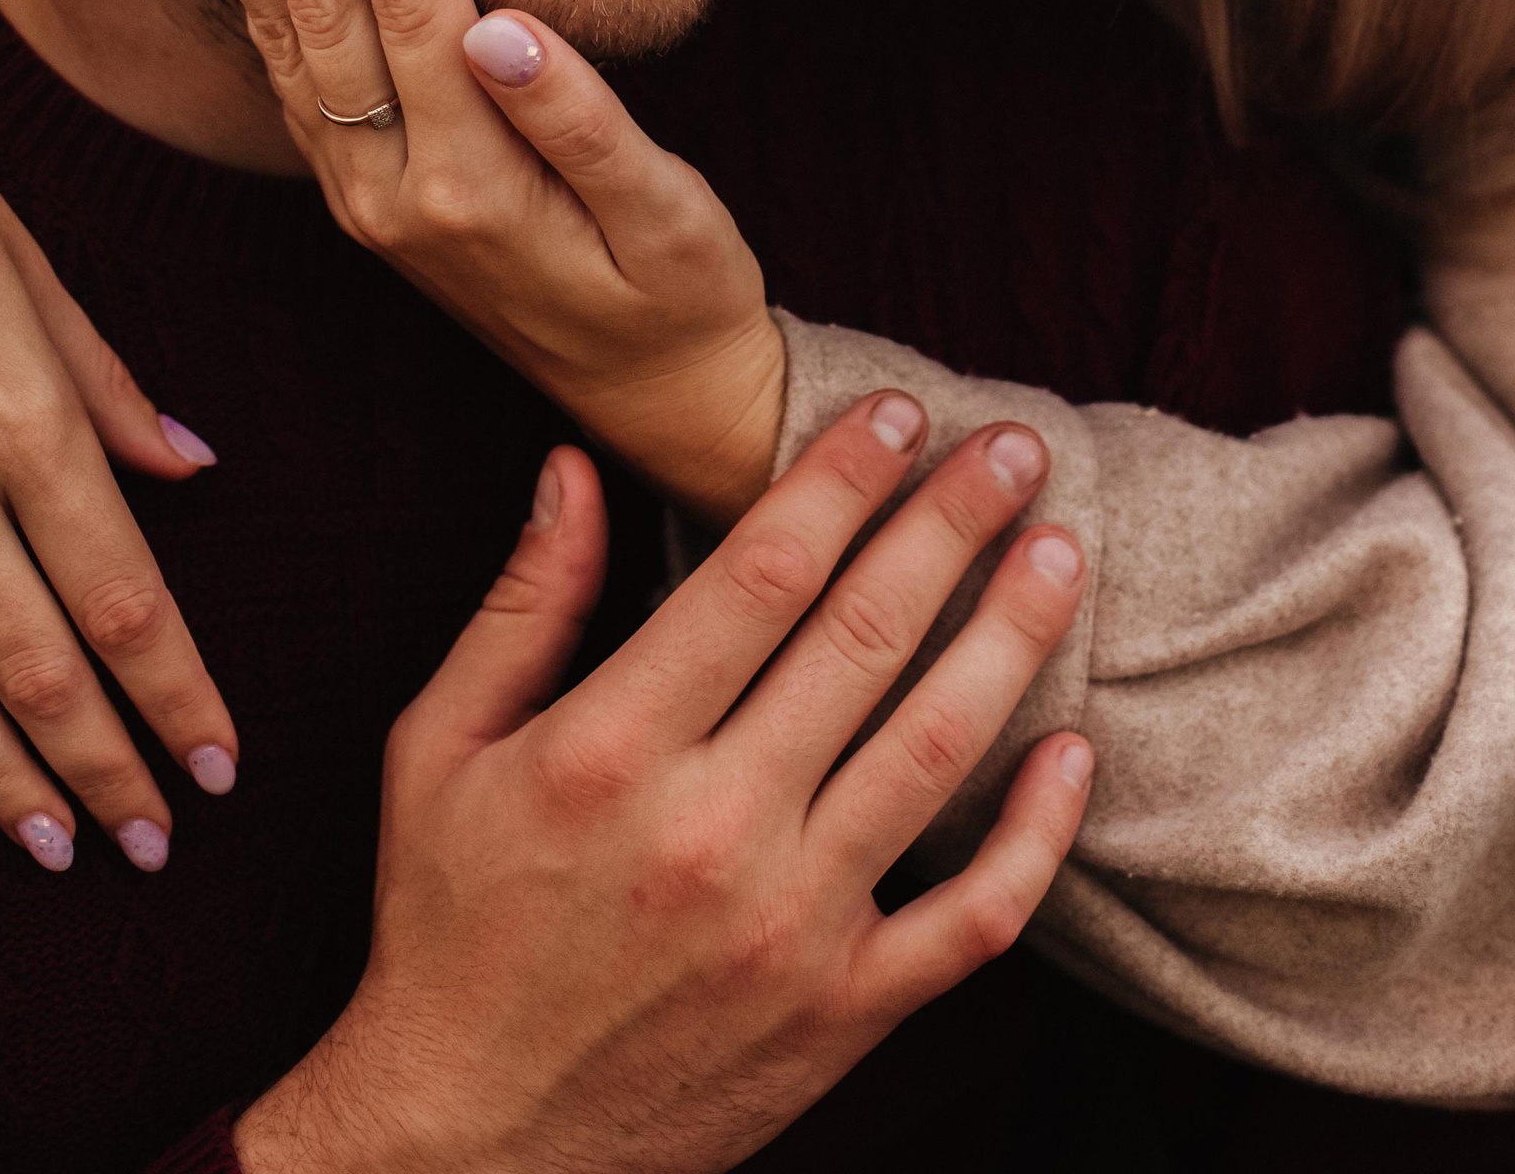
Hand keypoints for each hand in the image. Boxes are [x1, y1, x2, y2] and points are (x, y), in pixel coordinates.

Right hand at [0, 37, 237, 864]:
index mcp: (27, 420)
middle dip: (103, 768)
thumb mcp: (31, 269)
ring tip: (54, 845)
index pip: (127, 599)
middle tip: (151, 845)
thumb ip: (107, 387)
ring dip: (3, 776)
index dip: (175, 698)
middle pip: (42, 666)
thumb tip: (190, 466)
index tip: (218, 768)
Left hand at [143, 0, 785, 520]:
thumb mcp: (664, 214)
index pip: (406, 3)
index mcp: (471, 184)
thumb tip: (502, 26)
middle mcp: (394, 192)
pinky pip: (291, 77)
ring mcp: (365, 198)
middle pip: (323, 8)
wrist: (654, 398)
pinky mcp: (363, 197)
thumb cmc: (683, 291)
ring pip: (285, 39)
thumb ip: (580, 122)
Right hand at [236, 395, 1092, 1173]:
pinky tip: (1074, 750)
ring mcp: (791, 925)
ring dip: (1011, 638)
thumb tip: (575, 464)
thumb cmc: (448, 929)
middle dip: (952, 524)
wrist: (470, 1147)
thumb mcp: (440, 750)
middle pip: (866, 637)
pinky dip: (1038, 834)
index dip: (842, 477)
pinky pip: (973, 916)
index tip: (901, 413)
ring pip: (935, 750)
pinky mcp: (843, 1011)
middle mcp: (712, 827)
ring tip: (1059, 553)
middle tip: (1015, 447)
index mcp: (612, 748)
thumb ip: (523, 603)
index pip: (763, 573)